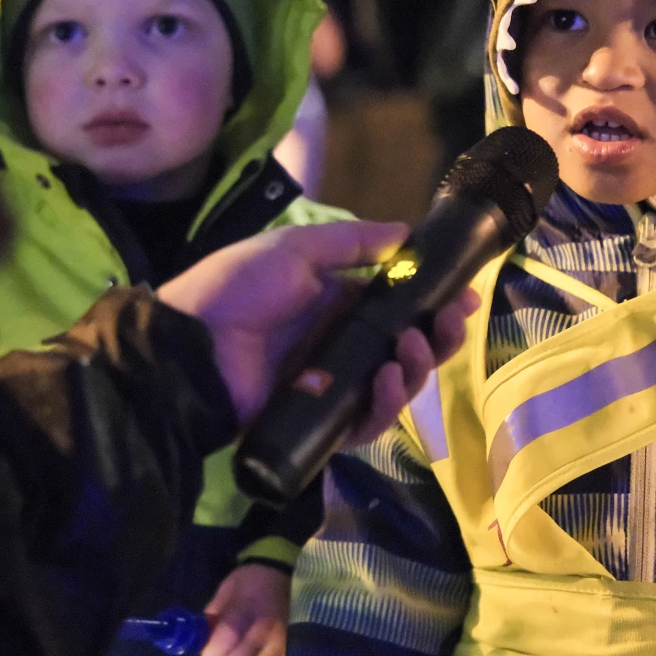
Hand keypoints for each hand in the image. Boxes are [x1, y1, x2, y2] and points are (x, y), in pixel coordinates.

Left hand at [156, 220, 476, 427]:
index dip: (435, 303)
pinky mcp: (320, 422)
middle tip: (450, 322)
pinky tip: (385, 378)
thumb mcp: (295, 248)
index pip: (399, 308)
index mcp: (336, 303)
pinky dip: (385, 403)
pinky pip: (366, 422)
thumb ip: (352, 242)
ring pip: (395, 387)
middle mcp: (340, 346)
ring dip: (415, 367)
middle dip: (437, 336)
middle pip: (407, 349)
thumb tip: (406, 232)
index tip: (465, 295)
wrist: (190, 345)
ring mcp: (332, 386)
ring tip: (409, 347)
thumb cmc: (238, 289)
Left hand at [201, 563, 291, 655]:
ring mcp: (281, 645)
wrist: (286, 577)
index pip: (225, 641)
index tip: (205, 651)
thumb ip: (213, 617)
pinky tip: (253, 652)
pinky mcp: (290, 653)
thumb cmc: (252, 582)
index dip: (210, 652)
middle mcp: (268, 632)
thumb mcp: (227, 590)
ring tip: (235, 653)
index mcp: (249, 611)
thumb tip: (202, 642)